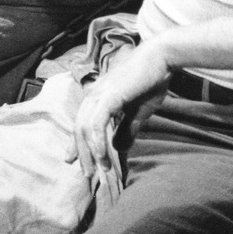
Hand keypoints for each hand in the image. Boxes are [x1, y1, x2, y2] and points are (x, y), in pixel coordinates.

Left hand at [70, 39, 169, 178]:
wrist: (160, 59)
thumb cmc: (150, 82)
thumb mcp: (138, 112)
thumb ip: (127, 129)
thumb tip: (118, 148)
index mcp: (97, 98)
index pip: (82, 124)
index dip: (77, 143)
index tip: (72, 161)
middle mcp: (93, 95)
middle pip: (79, 128)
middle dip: (81, 152)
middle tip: (87, 174)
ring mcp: (99, 94)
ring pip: (85, 127)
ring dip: (90, 150)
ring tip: (99, 168)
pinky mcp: (109, 95)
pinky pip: (97, 122)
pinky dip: (98, 140)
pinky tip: (103, 154)